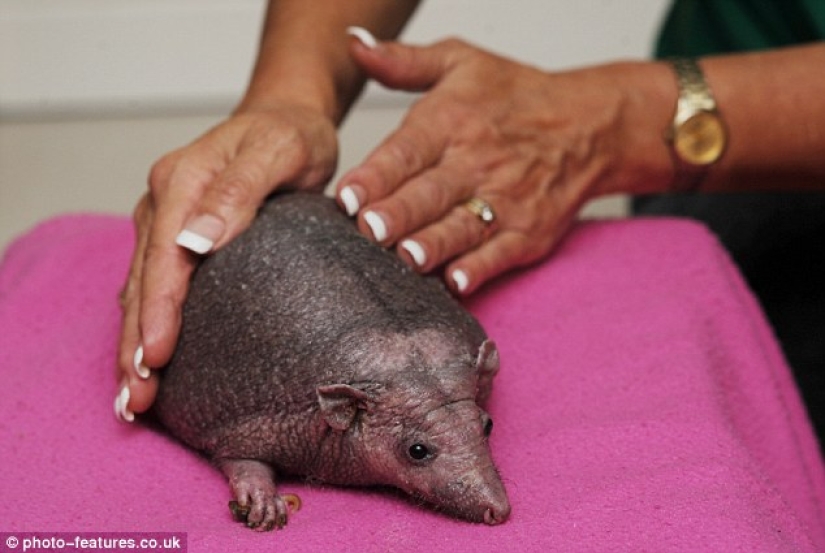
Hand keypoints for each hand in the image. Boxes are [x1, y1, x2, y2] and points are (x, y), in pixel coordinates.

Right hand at [116, 105, 337, 419]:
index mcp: (184, 180)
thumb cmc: (291, 135)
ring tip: (134, 395)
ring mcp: (165, 218)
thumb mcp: (280, 150)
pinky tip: (147, 357)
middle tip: (137, 399)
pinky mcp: (175, 234)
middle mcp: (164, 200)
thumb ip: (240, 190)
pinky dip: (147, 321)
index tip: (157, 357)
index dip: (159, 310)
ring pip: (142, 288)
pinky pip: (154, 282)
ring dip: (135, 342)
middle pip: (144, 280)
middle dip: (137, 343)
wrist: (287, 118)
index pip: (164, 255)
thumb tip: (195, 241)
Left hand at [336, 37, 670, 293]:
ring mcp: (506, 201)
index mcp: (453, 120)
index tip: (347, 195)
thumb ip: (402, 62)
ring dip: (434, 245)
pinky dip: (480, 270)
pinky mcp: (528, 232)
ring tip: (407, 257)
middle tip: (370, 229)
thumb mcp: (461, 62)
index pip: (408, 149)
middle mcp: (478, 162)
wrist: (588, 126)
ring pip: (462, 228)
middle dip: (399, 213)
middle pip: (431, 193)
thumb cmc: (516, 97)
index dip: (376, 174)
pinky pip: (500, 254)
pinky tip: (458, 282)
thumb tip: (354, 45)